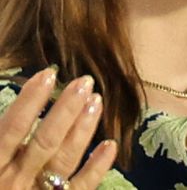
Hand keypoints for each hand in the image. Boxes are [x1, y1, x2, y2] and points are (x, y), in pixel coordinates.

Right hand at [0, 68, 116, 188]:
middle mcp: (15, 181)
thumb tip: (17, 107)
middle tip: (84, 82)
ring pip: (64, 160)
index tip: (47, 74)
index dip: (29, 102)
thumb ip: (1, 131)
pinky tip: (110, 145)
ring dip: (83, 130)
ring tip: (96, 100)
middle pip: (44, 142)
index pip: (11, 130)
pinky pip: (80, 188)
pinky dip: (97, 168)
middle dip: (66, 110)